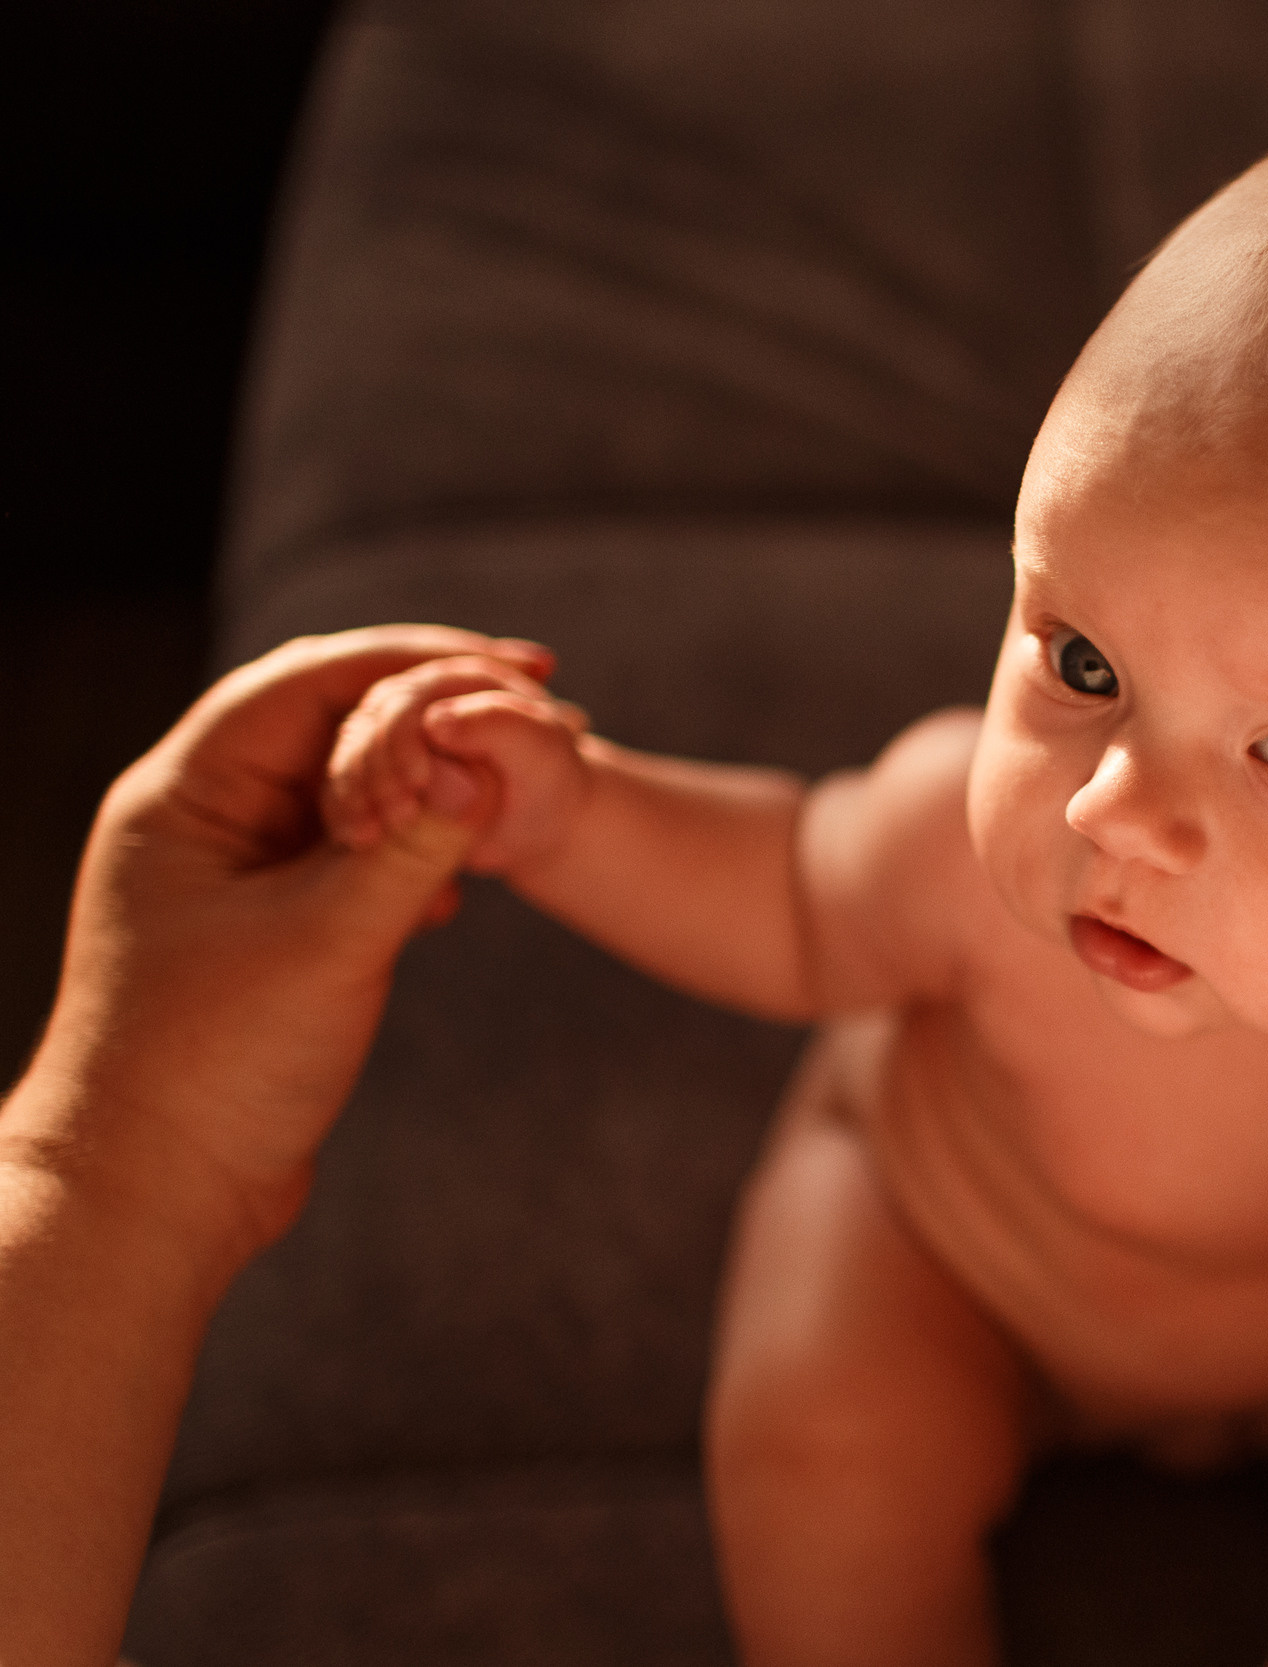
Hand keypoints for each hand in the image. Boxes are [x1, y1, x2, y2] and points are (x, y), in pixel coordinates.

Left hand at [17, 626, 549, 1254]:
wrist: (150, 1194)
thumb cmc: (214, 1064)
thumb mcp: (333, 941)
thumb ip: (415, 845)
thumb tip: (486, 759)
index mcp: (183, 797)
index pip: (307, 681)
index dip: (414, 660)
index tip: (513, 665)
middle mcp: (198, 819)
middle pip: (326, 721)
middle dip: (428, 708)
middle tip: (529, 700)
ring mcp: (227, 873)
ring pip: (342, 787)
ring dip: (424, 782)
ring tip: (509, 786)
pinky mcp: (260, 927)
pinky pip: (345, 852)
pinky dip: (409, 847)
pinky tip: (460, 885)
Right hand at [325, 653, 592, 879]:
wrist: (543, 817)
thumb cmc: (550, 779)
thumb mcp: (541, 748)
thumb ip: (497, 726)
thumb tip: (435, 721)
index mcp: (457, 677)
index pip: (409, 699)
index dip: (403, 740)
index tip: (418, 785)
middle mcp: (417, 697)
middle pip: (369, 726)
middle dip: (375, 773)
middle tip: (397, 819)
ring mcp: (392, 732)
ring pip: (352, 755)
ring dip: (355, 796)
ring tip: (372, 837)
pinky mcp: (379, 768)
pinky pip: (347, 786)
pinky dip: (347, 811)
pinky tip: (358, 840)